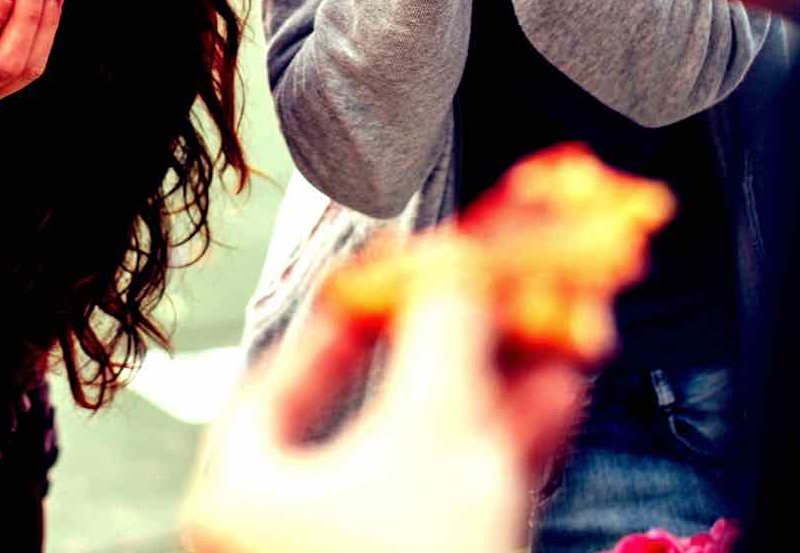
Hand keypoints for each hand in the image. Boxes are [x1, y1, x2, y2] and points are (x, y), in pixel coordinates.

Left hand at [181, 258, 583, 552]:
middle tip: (493, 297)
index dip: (345, 317)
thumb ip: (440, 337)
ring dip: (494, 391)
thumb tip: (454, 272)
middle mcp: (290, 533)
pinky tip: (555, 398)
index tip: (395, 274)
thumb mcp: (429, 435)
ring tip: (551, 331)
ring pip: (430, 456)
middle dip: (449, 350)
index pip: (283, 377)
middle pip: (371, 409)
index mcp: (244, 493)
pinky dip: (505, 450)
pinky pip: (461, 503)